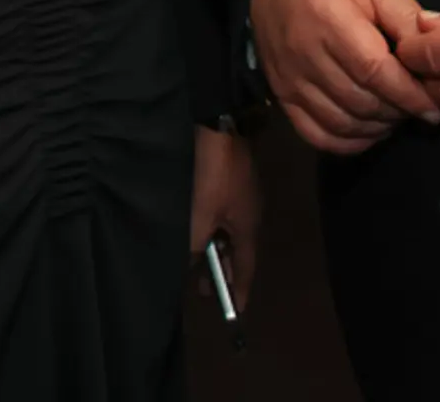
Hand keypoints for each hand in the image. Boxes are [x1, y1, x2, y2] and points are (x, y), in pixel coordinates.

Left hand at [189, 125, 261, 310]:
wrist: (220, 126)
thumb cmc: (214, 176)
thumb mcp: (200, 216)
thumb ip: (194, 246)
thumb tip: (189, 265)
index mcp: (248, 228)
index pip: (246, 269)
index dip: (239, 291)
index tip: (235, 312)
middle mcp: (249, 215)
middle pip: (237, 252)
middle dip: (222, 272)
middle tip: (205, 291)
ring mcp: (241, 197)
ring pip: (227, 234)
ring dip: (213, 250)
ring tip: (194, 264)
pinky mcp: (229, 182)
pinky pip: (221, 217)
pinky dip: (210, 231)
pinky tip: (193, 231)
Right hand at [247, 0, 439, 155]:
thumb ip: (405, 17)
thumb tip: (435, 57)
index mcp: (329, 16)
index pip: (374, 70)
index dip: (409, 94)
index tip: (434, 106)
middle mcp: (303, 52)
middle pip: (360, 101)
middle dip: (397, 111)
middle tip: (417, 106)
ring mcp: (288, 78)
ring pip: (341, 123)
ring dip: (377, 128)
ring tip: (396, 114)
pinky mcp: (280, 95)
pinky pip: (316, 134)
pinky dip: (348, 141)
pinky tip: (368, 128)